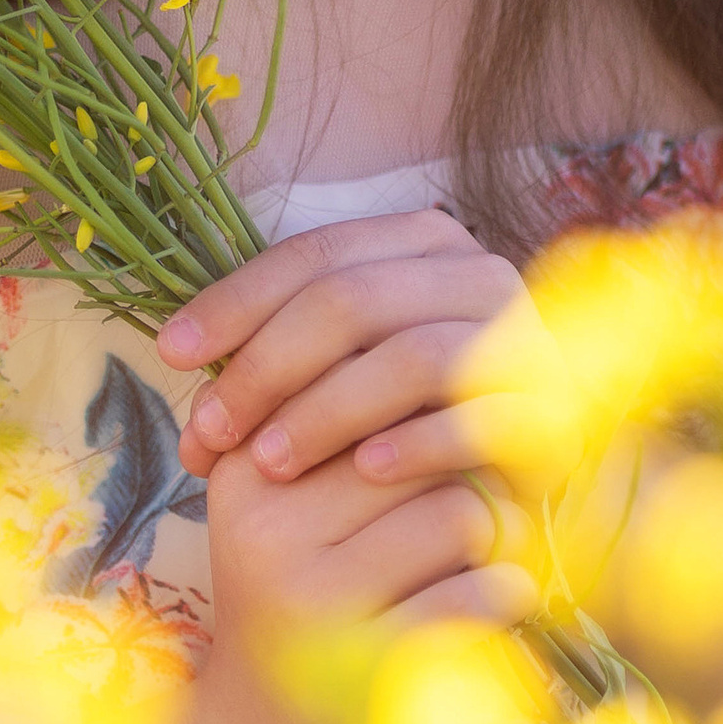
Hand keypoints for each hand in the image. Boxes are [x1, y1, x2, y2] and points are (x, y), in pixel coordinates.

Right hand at [156, 216, 541, 723]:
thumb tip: (438, 307)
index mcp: (242, 470)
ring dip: (487, 538)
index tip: (451, 434)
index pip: (368, 386)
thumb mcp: (286, 506)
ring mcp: (314, 596)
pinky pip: (481, 593)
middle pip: (421, 444)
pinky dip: (503, 600)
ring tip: (472, 561)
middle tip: (480, 496)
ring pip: (459, 514)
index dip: (432, 407)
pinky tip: (488, 614)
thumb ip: (336, 415)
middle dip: (462, 470)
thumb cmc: (296, 607)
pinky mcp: (367, 664)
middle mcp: (265, 524)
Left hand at [161, 207, 540, 494]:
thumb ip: (275, 346)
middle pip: (352, 300)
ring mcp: (524, 338)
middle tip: (212, 432)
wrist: (514, 480)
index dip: (235, 300)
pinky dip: (414, 444)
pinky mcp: (554, 409)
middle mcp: (476, 273)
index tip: (168, 352)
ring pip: (410, 357)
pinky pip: (477, 418)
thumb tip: (174, 352)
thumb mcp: (337, 369)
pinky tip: (362, 474)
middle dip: (267, 367)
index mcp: (420, 243)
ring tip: (270, 463)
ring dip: (327, 412)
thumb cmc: (405, 419)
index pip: (316, 254)